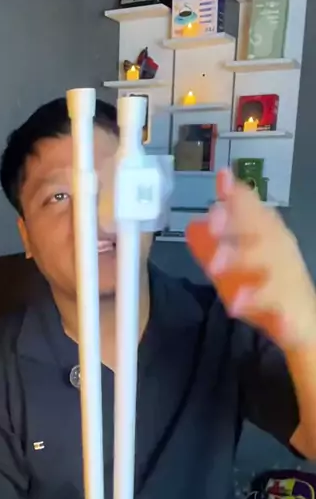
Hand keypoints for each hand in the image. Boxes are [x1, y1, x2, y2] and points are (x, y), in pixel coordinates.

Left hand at [186, 169, 315, 350]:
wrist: (301, 319)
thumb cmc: (264, 283)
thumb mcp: (236, 260)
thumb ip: (216, 239)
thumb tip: (197, 217)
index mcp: (267, 233)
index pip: (253, 208)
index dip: (237, 195)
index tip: (222, 180)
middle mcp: (279, 249)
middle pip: (261, 229)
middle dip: (236, 223)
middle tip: (212, 223)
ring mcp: (286, 275)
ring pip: (269, 262)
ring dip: (242, 260)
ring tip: (215, 267)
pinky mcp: (289, 304)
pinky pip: (275, 301)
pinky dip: (257, 301)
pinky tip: (235, 305)